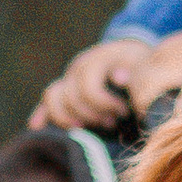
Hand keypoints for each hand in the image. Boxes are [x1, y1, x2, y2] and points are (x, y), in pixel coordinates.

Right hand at [30, 36, 154, 130]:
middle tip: (112, 121)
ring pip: (52, 97)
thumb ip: (135, 73)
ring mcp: (69, 76)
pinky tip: (36, 126)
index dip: (104, 104)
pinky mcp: (65, 87)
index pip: (89, 88)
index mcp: (98, 59)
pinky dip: (41, 113)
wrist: (134, 55)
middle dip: (91, 114)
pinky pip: (47, 100)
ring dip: (69, 118)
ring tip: (92, 125)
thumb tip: (121, 76)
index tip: (123, 112)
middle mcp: (80, 66)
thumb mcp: (144, 66)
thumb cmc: (142, 66)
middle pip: (70, 96)